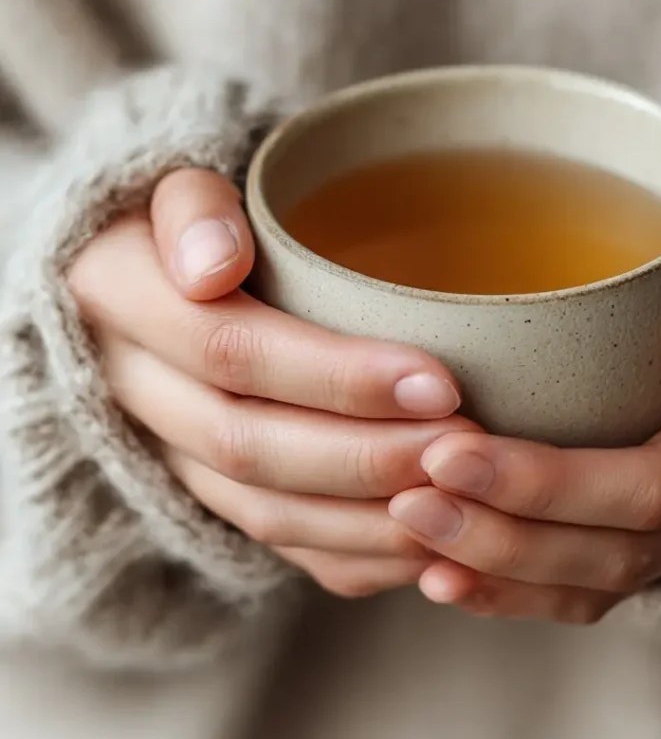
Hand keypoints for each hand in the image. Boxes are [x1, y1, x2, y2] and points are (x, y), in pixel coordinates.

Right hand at [69, 168, 475, 597]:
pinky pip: (275, 545)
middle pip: (250, 446)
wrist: (157, 271)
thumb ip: (194, 209)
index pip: (228, 350)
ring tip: (460, 502)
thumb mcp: (183, 182)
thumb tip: (214, 267)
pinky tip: (425, 547)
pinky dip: (353, 555)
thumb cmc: (202, 217)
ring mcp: (167, 450)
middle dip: (367, 456)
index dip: (336, 376)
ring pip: (263, 512)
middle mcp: (133, 389)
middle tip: (464, 449)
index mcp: (118, 299)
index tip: (440, 382)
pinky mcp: (205, 490)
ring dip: (367, 520)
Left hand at [388, 216, 660, 622]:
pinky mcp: (658, 529)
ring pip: (600, 578)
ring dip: (501, 570)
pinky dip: (520, 593)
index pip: (653, 483)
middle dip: (505, 533)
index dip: (549, 484)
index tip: (450, 453)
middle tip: (407, 499)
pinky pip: (595, 587)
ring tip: (411, 536)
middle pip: (618, 546)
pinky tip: (447, 578)